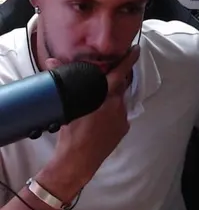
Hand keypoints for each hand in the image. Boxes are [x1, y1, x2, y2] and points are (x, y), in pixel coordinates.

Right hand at [45, 47, 139, 188]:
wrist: (78, 160)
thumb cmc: (71, 133)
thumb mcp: (67, 105)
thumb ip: (65, 82)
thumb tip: (53, 61)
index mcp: (106, 96)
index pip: (120, 72)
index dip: (129, 59)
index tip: (136, 49)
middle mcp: (118, 104)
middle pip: (120, 86)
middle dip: (116, 79)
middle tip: (108, 75)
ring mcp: (123, 117)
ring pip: (119, 100)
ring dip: (112, 98)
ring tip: (98, 103)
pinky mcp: (124, 128)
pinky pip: (120, 114)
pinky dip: (112, 112)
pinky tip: (101, 118)